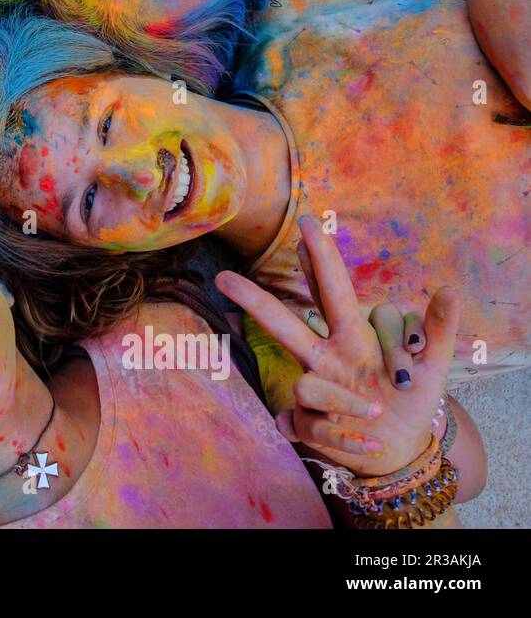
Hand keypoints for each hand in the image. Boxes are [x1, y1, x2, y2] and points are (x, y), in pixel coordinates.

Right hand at [217, 216, 459, 475]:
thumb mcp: (433, 364)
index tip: (309, 224)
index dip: (320, 260)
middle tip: (223, 278)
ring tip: (376, 413)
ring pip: (308, 387)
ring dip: (347, 403)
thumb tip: (449, 288)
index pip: (332, 292)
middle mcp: (325, 358)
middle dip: (255, 301)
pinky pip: (317, 429)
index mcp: (353, 336)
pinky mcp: (307, 426)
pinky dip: (350, 438)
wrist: (402, 448)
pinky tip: (370, 441)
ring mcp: (312, 391)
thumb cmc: (412, 397)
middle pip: (285, 325)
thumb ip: (438, 328)